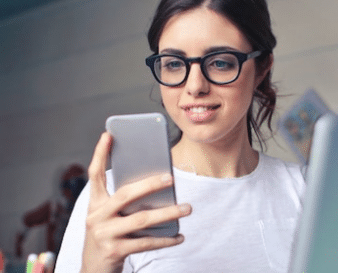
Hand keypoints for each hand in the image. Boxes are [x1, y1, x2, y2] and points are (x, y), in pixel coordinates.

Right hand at [80, 133, 191, 272]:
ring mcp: (104, 234)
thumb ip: (124, 202)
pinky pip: (146, 242)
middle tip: (170, 177)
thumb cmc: (107, 235)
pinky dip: (166, 239)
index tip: (108, 135)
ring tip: (187, 208)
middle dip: (150, 184)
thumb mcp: (109, 216)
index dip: (100, 154)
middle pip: (126, 194)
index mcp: (95, 203)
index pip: (95, 174)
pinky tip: (180, 236)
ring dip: (168, 213)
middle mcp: (96, 216)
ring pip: (141, 219)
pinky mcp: (115, 251)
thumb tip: (157, 186)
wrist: (93, 270)